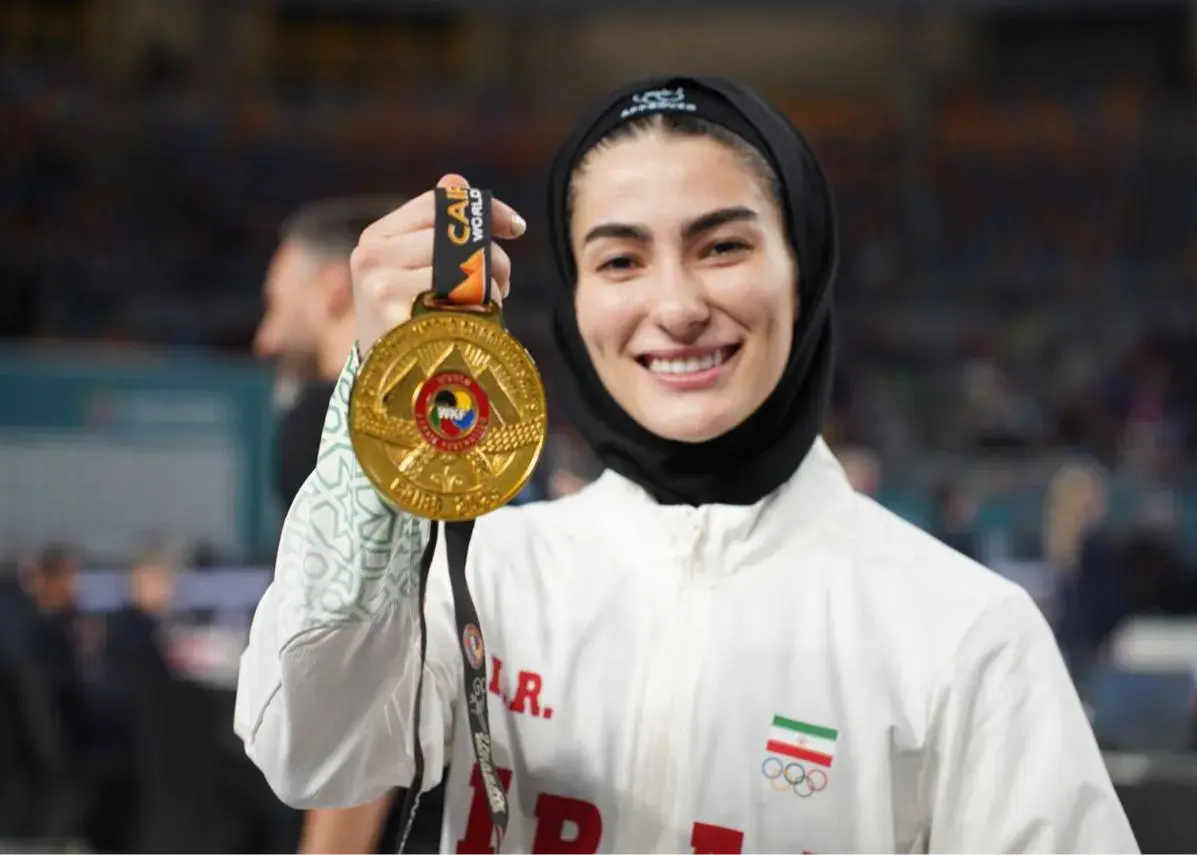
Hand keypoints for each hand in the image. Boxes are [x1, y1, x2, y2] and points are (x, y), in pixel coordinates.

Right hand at [350, 173, 525, 355]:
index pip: (437, 203)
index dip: (483, 209)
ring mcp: (378, 279)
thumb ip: (437, 230)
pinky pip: (460, 290)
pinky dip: (481, 305)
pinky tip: (478, 321)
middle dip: (493, 255)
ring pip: (462, 260)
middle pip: (454, 231)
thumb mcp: (420, 275)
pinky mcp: (391, 306)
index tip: (516, 228)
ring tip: (493, 305)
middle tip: (505, 281)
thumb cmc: (412, 325)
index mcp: (377, 237)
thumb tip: (455, 181)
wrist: (386, 385)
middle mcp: (371, 253)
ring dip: (492, 283)